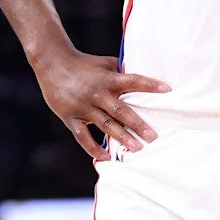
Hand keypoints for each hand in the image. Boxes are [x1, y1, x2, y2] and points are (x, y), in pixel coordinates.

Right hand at [34, 50, 170, 159]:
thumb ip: (122, 72)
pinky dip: (93, 147)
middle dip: (138, 124)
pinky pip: (83, 136)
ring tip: (137, 148)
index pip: (133, 80)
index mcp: (108, 78)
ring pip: (105, 125)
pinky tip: (105, 157)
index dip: (149, 84)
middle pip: (121, 110)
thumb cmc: (84, 64)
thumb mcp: (105, 63)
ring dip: (121, 137)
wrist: (53, 64)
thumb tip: (144, 78)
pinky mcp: (70, 117)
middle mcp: (97, 93)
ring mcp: (83, 107)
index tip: (167, 89)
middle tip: (153, 136)